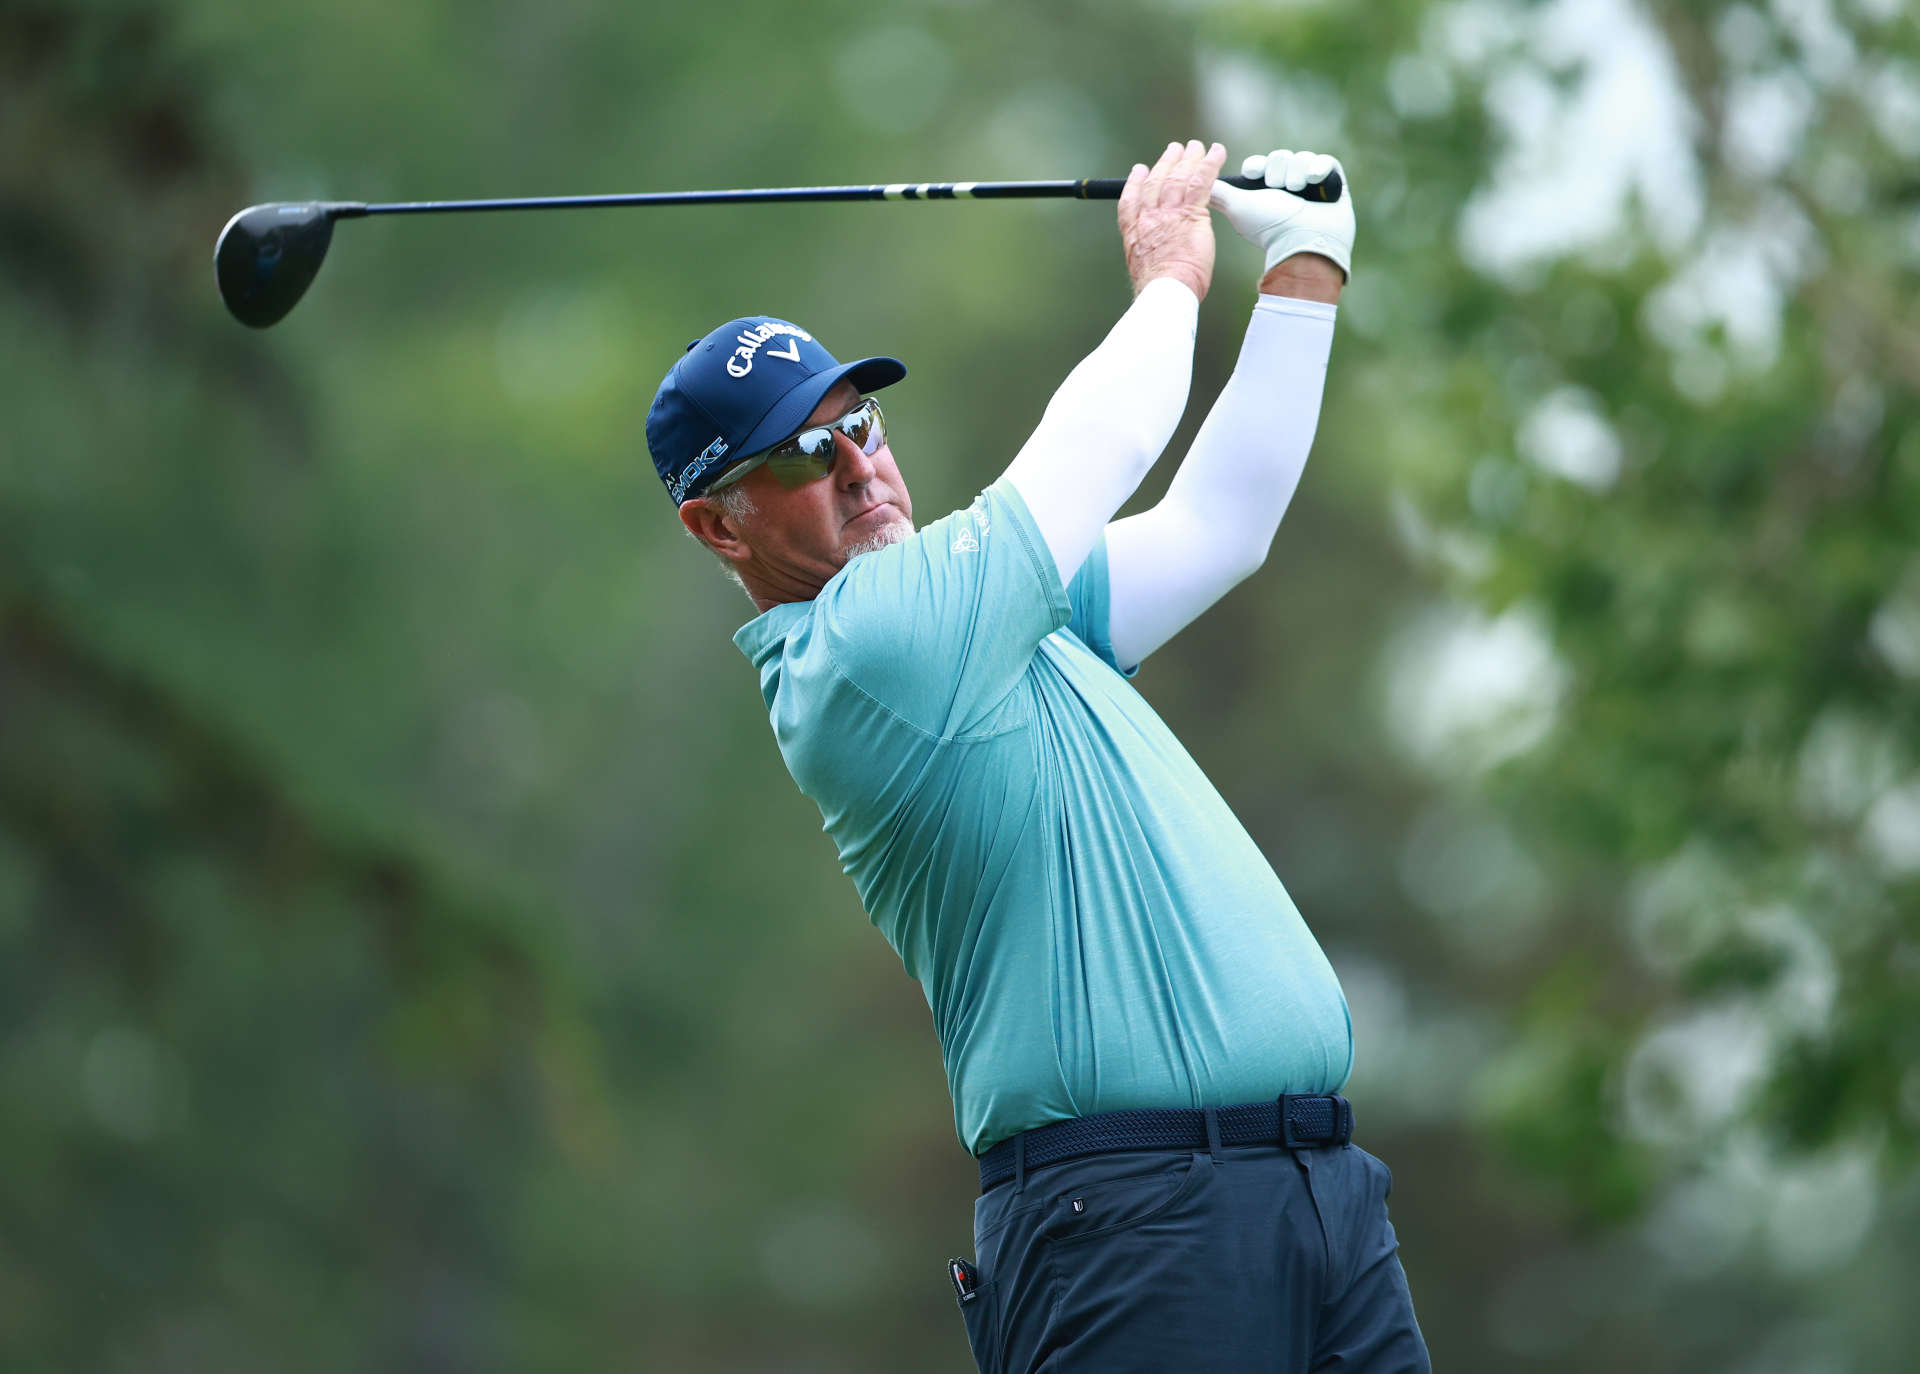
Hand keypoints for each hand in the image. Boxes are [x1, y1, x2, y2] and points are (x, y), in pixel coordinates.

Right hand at [1118, 140, 1228, 301]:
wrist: (1166, 289)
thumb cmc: (1159, 289)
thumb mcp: (1144, 271)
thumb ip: (1151, 255)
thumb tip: (1160, 257)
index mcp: (1134, 233)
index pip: (1131, 200)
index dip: (1136, 181)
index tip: (1139, 170)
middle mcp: (1149, 218)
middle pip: (1156, 181)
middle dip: (1165, 163)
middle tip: (1173, 150)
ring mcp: (1169, 213)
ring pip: (1178, 177)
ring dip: (1188, 158)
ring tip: (1194, 146)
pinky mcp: (1192, 212)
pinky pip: (1201, 181)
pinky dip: (1209, 163)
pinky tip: (1215, 152)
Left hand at [1209, 150, 1354, 281]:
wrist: (1303, 242)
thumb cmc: (1269, 226)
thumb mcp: (1238, 207)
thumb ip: (1217, 193)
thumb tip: (1195, 183)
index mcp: (1265, 192)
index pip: (1261, 164)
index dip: (1257, 166)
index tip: (1253, 174)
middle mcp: (1289, 188)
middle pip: (1281, 157)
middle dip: (1277, 172)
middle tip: (1279, 190)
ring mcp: (1313, 187)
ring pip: (1302, 157)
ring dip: (1296, 173)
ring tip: (1299, 191)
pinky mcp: (1334, 185)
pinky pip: (1326, 161)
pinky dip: (1318, 168)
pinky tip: (1313, 180)